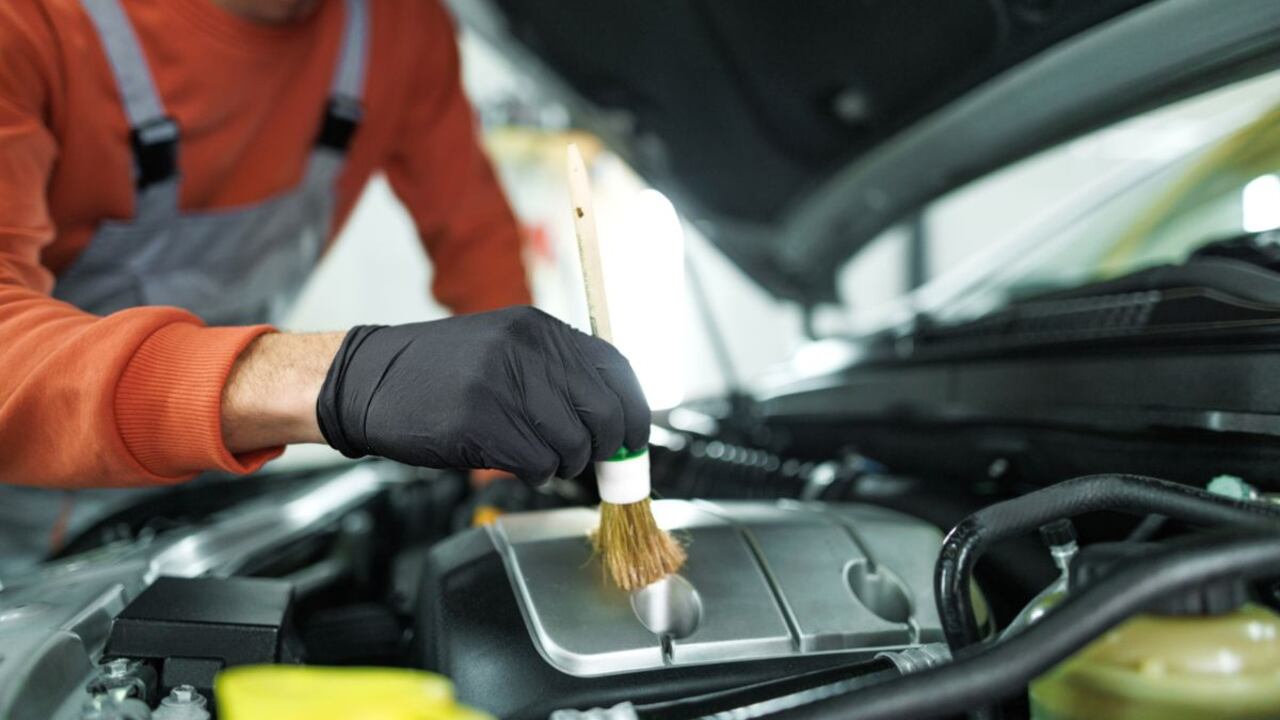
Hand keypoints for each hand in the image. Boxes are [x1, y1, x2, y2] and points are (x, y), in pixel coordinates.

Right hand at [315, 306, 649, 482]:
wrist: (367, 379)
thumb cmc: (437, 373)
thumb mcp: (503, 350)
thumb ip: (556, 373)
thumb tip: (613, 417)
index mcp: (539, 329)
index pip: (616, 370)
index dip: (633, 411)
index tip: (633, 438)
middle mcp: (527, 350)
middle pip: (605, 413)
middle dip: (605, 448)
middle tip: (590, 461)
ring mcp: (503, 384)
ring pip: (575, 444)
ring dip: (565, 464)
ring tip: (540, 458)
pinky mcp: (481, 421)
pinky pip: (539, 463)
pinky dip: (537, 473)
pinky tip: (518, 463)